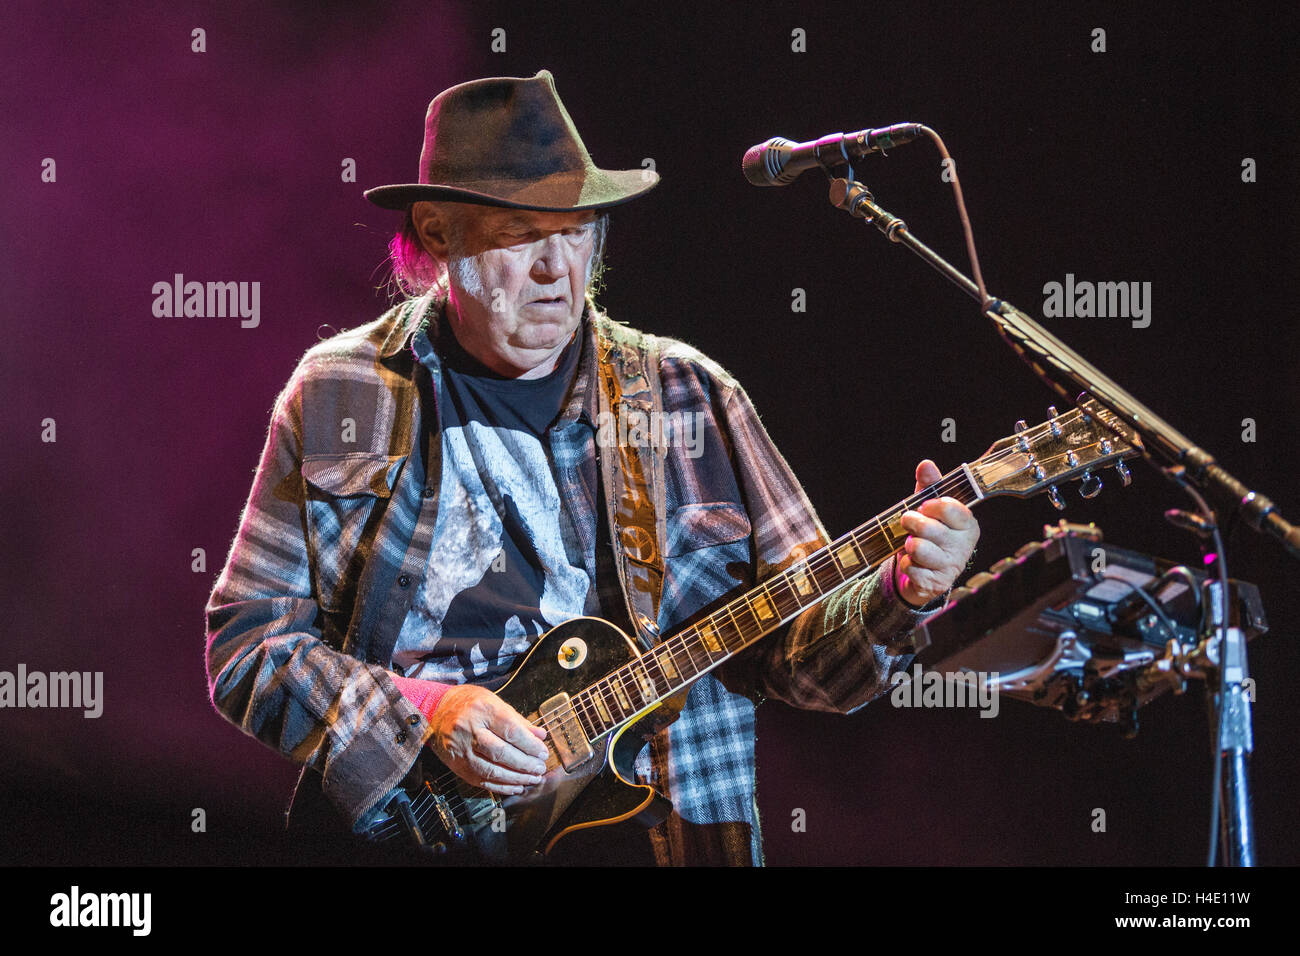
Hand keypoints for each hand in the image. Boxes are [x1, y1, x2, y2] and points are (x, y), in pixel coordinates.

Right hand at [427, 684, 550, 794]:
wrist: (436, 711)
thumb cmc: (469, 704)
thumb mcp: (495, 702)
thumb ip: (518, 720)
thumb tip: (540, 735)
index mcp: (482, 710)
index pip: (510, 730)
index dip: (530, 745)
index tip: (543, 752)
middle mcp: (469, 730)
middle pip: (501, 753)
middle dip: (525, 764)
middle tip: (540, 768)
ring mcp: (461, 750)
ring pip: (491, 770)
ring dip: (515, 778)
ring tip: (532, 779)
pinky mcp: (457, 765)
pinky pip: (481, 780)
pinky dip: (501, 786)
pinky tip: (516, 786)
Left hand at [893, 459, 979, 607]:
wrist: (927, 573)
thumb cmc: (930, 534)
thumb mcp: (929, 508)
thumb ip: (929, 486)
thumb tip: (926, 464)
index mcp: (968, 525)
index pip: (952, 509)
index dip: (933, 506)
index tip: (924, 506)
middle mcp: (963, 547)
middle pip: (929, 528)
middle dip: (912, 523)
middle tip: (909, 523)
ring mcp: (951, 567)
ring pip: (917, 548)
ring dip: (908, 546)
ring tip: (912, 545)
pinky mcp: (936, 584)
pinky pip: (910, 568)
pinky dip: (906, 564)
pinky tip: (914, 564)